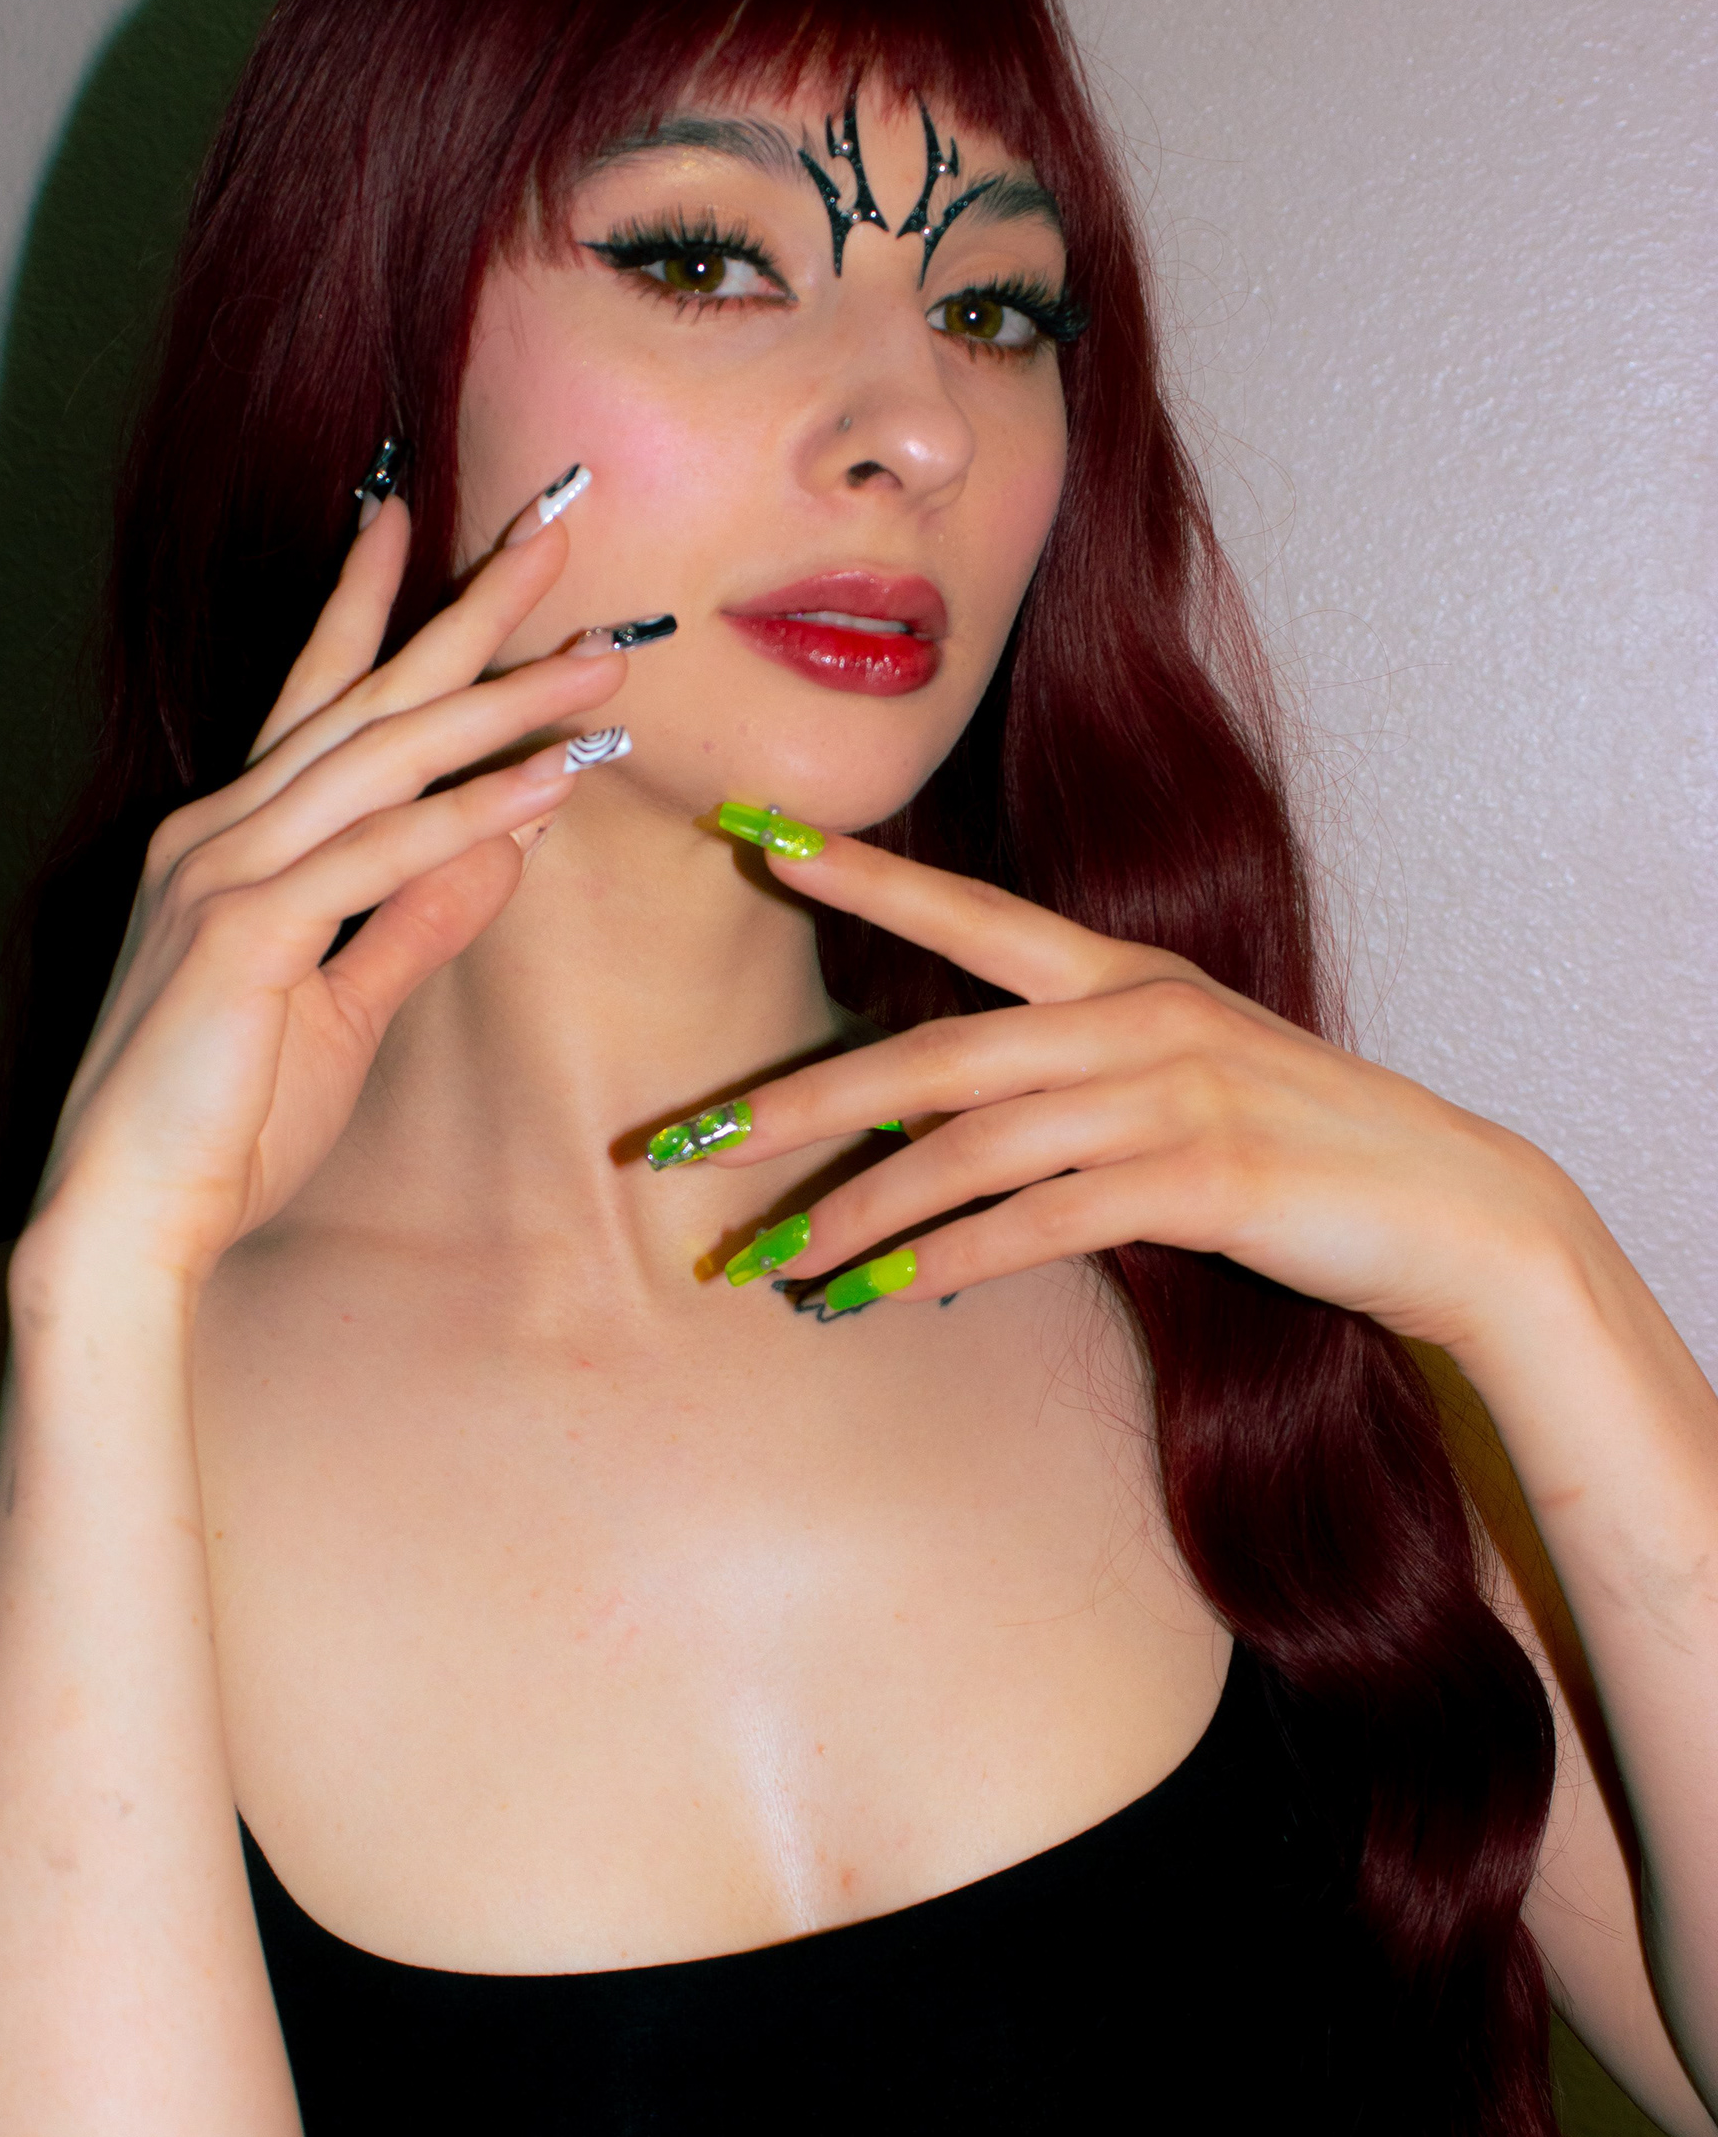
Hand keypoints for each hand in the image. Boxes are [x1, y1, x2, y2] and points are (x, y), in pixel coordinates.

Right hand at [28, 491, 624, 1285]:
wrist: (129, 1222)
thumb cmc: (224, 1125)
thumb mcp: (344, 1008)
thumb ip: (416, 919)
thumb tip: (500, 842)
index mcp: (229, 841)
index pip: (314, 696)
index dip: (369, 603)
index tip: (419, 516)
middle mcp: (217, 833)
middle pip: (364, 696)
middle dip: (465, 610)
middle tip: (556, 530)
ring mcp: (221, 875)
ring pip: (384, 759)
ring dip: (500, 705)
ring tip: (596, 665)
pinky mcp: (242, 935)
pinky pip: (378, 857)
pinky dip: (467, 815)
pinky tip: (546, 783)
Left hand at [701, 837, 1581, 1352]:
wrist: (1450, 1207)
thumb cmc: (1300, 1149)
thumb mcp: (1179, 1082)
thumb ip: (1066, 1084)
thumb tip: (930, 1123)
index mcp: (1124, 977)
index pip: (968, 915)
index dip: (862, 876)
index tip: (758, 843)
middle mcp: (1137, 1016)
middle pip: (930, 1054)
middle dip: (796, 1105)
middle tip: (686, 1146)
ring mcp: (1172, 1094)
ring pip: (967, 1147)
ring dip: (856, 1210)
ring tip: (770, 1262)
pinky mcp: (1202, 1180)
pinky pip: (1038, 1223)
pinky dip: (948, 1260)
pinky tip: (882, 1292)